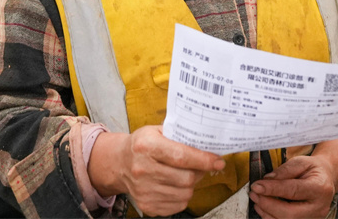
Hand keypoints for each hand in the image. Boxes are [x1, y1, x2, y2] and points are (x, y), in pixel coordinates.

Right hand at [89, 126, 224, 216]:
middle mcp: (143, 169)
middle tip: (200, 166)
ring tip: (185, 174)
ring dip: (191, 185)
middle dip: (199, 172)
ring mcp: (144, 190)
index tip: (218, 161)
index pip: (181, 156)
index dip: (203, 160)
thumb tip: (207, 144)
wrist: (120, 163)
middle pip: (186, 178)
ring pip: (184, 193)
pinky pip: (178, 205)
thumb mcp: (156, 131)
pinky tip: (175, 185)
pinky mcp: (147, 205)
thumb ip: (179, 135)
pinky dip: (182, 196)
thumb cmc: (142, 145)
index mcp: (146, 146)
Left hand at [250, 155, 336, 218]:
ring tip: (257, 200)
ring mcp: (314, 218)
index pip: (293, 191)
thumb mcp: (301, 162)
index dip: (273, 189)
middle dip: (268, 205)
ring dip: (267, 213)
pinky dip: (271, 217)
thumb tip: (267, 180)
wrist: (325, 178)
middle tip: (255, 194)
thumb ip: (284, 171)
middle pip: (290, 213)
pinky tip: (264, 208)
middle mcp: (319, 207)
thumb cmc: (313, 170)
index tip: (257, 186)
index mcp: (320, 187)